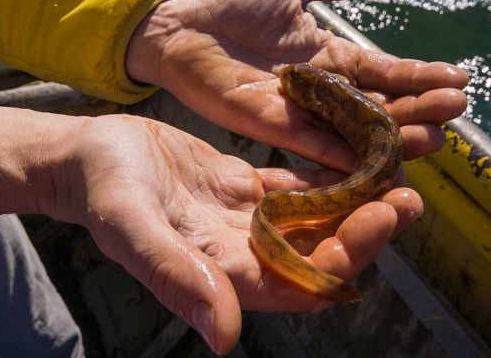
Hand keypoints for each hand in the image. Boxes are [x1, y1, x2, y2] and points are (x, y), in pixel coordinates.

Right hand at [70, 115, 422, 353]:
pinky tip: (352, 153)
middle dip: (364, 227)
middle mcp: (240, 252)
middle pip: (316, 251)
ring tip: (394, 170)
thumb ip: (175, 277)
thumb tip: (223, 338)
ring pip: (311, 219)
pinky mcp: (239, 188)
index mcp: (220, 271)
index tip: (381, 216)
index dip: (344, 256)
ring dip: (353, 200)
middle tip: (407, 195)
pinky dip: (323, 174)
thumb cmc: (100, 190)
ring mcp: (243, 220)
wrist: (84, 157)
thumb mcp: (131, 228)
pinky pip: (291, 186)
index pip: (298, 280)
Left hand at [127, 0, 468, 171]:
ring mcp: (299, 112)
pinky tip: (377, 159)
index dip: (419, 75)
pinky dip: (345, 155)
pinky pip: (315, 145)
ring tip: (434, 136)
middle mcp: (322, 91)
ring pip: (355, 132)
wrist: (186, 30)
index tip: (458, 78)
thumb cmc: (233, 9)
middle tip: (455, 109)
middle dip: (418, 107)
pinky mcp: (272, 126)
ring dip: (394, 136)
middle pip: (379, 106)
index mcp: (329, 58)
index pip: (383, 71)